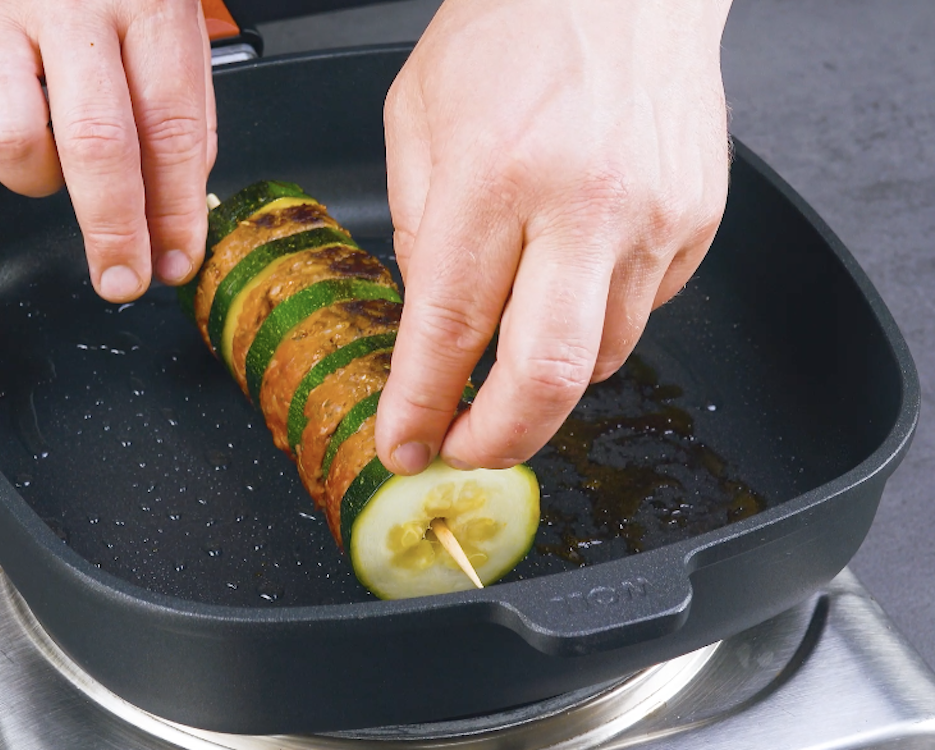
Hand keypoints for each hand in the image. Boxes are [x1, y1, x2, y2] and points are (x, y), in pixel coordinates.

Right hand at [0, 0, 215, 300]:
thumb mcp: (163, 24)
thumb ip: (179, 114)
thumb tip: (177, 213)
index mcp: (142, 0)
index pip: (170, 125)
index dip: (176, 208)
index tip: (179, 259)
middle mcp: (66, 6)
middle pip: (96, 143)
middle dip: (114, 231)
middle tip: (124, 278)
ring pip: (12, 143)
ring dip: (42, 181)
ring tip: (57, 160)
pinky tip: (13, 124)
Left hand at [376, 0, 731, 474]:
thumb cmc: (513, 28)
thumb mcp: (417, 116)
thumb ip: (416, 227)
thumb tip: (433, 326)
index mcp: (495, 174)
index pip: (449, 328)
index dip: (421, 406)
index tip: (405, 445)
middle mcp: (584, 203)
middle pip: (548, 378)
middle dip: (498, 439)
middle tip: (466, 449)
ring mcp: (653, 217)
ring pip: (600, 359)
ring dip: (546, 378)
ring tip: (514, 346)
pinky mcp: (695, 221)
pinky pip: (641, 312)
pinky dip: (596, 319)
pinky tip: (573, 275)